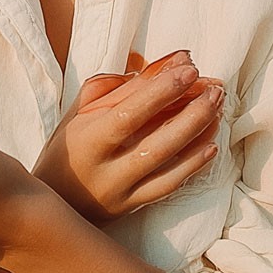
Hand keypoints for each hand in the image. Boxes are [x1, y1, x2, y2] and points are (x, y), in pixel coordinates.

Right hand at [32, 48, 224, 223]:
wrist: (54, 199)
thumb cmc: (68, 146)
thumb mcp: (79, 111)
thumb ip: (115, 86)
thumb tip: (159, 66)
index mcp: (87, 139)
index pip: (129, 112)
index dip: (161, 90)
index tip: (189, 68)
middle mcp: (104, 170)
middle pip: (155, 141)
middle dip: (191, 112)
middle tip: (215, 88)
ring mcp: (120, 191)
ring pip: (167, 165)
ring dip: (197, 134)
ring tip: (217, 108)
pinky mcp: (132, 206)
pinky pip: (168, 186)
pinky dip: (193, 165)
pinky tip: (211, 145)